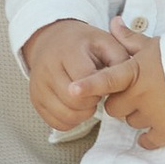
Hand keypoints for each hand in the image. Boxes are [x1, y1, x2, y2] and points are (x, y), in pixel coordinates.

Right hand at [21, 17, 136, 132]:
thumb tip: (129, 82)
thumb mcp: (106, 42)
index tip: (103, 84)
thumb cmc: (85, 44)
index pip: (84, 82)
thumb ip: (120, 60)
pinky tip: (77, 107)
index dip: (99, 89)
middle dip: (92, 102)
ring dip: (83, 113)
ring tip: (88, 99)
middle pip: (75, 102)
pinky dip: (71, 120)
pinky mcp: (35, 100)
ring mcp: (38, 86)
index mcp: (67, 51)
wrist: (52, 39)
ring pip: (66, 116)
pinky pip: (56, 123)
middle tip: (96, 92)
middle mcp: (47, 68)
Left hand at [97, 32, 164, 150]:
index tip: (72, 89)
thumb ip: (130, 39)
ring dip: (136, 117)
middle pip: (114, 108)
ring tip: (153, 104)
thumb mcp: (154, 44)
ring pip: (131, 123)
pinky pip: (149, 141)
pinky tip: (153, 133)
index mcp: (135, 72)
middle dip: (121, 103)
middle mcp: (141, 94)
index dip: (89, 84)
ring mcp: (154, 113)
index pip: (107, 78)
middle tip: (135, 94)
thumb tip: (113, 22)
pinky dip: (149, 139)